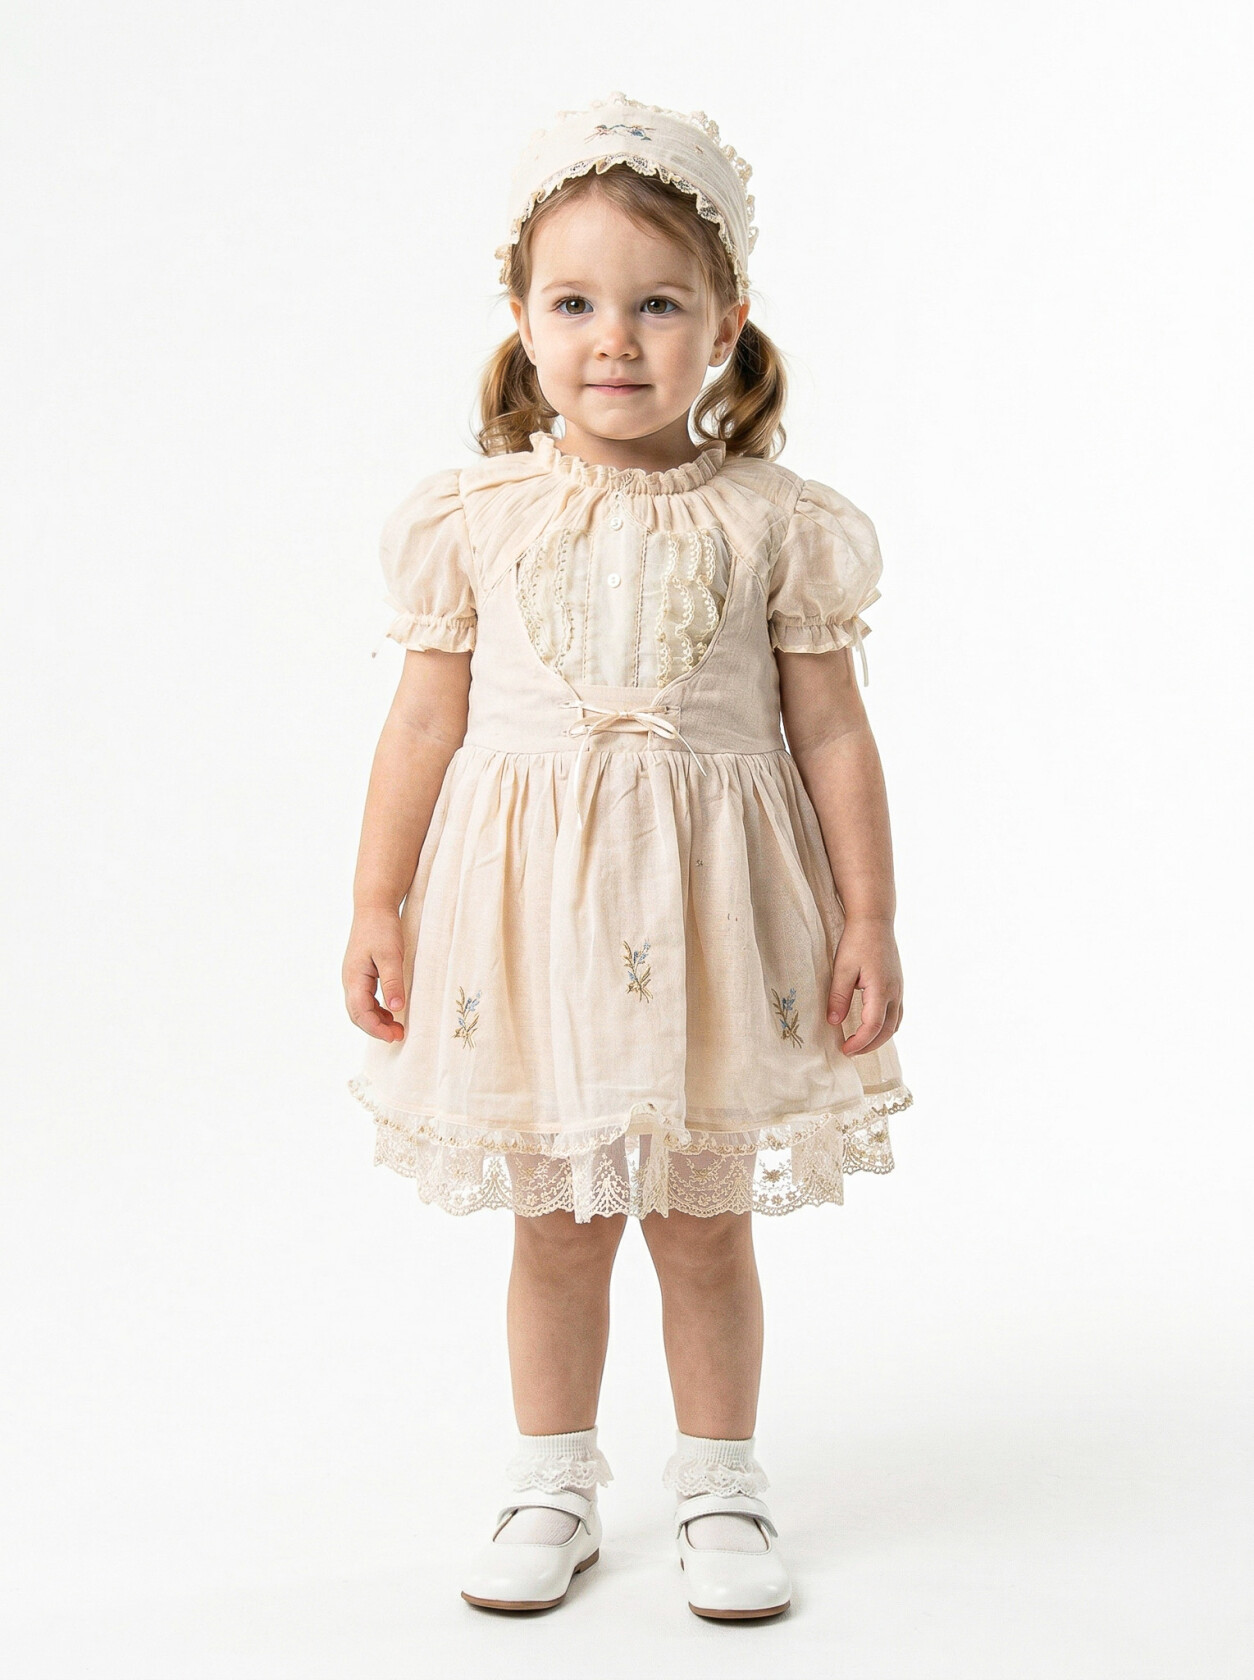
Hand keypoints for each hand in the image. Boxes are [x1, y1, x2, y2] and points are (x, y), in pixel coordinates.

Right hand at [343, 907, 406, 1041]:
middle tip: (398, 1036)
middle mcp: (350, 980)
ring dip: (377, 1021)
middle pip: (358, 1014)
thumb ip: (393, 982)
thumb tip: (396, 1009)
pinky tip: (391, 1012)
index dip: (376, 1028)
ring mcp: (354, 977)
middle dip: (376, 1028)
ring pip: (361, 1008)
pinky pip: (365, 999)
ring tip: (397, 1028)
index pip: (360, 1012)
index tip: (394, 1036)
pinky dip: (377, 1010)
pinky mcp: (361, 973)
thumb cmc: (382, 928)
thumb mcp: (391, 955)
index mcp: (354, 977)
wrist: (374, 906)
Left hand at [827, 915, 903, 1055]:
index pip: (873, 1027)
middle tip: (849, 1051)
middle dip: (869, 1045)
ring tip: (860, 1043)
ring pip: (895, 1024)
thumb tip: (833, 1022)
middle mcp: (894, 993)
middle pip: (887, 1031)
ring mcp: (899, 989)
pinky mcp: (897, 985)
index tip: (844, 1050)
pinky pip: (897, 1014)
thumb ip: (838, 997)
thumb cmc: (857, 941)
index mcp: (881, 990)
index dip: (859, 1042)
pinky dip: (886, 1026)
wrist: (875, 920)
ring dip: (879, 1038)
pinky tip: (872, 1026)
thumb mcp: (842, 968)